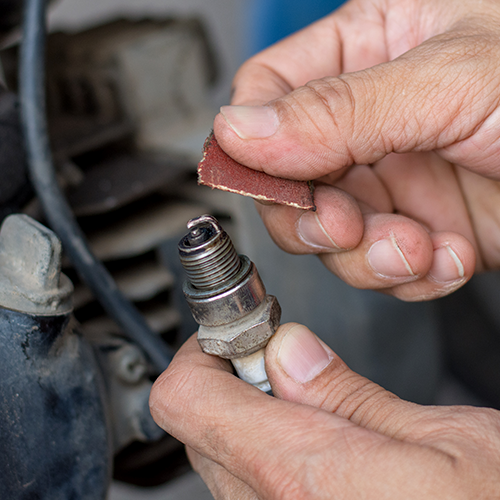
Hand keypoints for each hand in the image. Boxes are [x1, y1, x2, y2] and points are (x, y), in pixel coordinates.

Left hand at [150, 323, 499, 498]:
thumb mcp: (447, 441)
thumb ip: (351, 395)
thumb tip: (287, 350)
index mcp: (306, 480)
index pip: (188, 396)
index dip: (206, 350)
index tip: (240, 332)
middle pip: (199, 424)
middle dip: (235, 379)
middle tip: (285, 360)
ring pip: (220, 457)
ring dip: (252, 418)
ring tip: (313, 408)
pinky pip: (247, 490)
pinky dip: (268, 455)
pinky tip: (320, 448)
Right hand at [212, 0, 499, 300]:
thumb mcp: (453, 79)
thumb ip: (339, 109)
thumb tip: (241, 132)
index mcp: (368, 48)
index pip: (267, 96)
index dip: (252, 145)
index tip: (264, 183)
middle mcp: (371, 117)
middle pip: (290, 178)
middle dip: (313, 216)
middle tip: (343, 226)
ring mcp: (395, 176)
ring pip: (331, 233)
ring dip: (366, 255)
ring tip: (416, 248)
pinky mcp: (422, 225)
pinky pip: (379, 264)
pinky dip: (407, 275)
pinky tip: (446, 256)